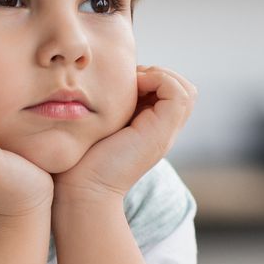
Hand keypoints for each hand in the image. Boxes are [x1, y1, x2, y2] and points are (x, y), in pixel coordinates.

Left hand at [57, 65, 196, 201]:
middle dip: (158, 74)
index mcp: (149, 128)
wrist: (82, 190)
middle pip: (183, 89)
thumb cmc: (78, 162)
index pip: (167, 91)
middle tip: (130, 79)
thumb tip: (98, 81)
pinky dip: (159, 80)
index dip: (149, 76)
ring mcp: (165, 132)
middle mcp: (162, 131)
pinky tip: (133, 88)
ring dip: (159, 75)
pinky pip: (178, 94)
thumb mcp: (96, 126)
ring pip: (185, 90)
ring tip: (133, 82)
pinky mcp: (161, 132)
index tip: (121, 81)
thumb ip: (107, 108)